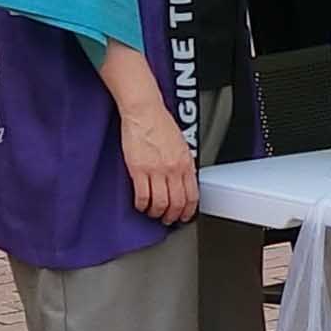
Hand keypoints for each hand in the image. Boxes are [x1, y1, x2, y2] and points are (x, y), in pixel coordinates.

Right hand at [121, 98, 198, 225]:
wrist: (145, 111)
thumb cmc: (160, 123)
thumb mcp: (181, 144)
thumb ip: (184, 164)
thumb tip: (185, 179)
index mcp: (186, 163)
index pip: (192, 195)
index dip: (188, 210)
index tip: (184, 216)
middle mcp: (173, 169)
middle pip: (176, 203)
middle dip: (173, 216)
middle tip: (168, 219)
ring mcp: (156, 170)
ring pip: (160, 203)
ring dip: (156, 212)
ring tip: (153, 213)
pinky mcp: (138, 170)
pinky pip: (142, 196)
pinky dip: (142, 205)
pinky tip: (140, 204)